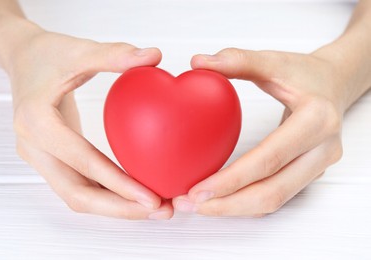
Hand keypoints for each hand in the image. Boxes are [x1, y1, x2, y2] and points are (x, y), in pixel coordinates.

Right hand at [11, 28, 172, 219]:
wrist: (23, 59)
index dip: (118, 183)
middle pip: (77, 194)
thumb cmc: (47, 54)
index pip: (81, 161)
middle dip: (120, 207)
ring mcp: (39, 157)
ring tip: (154, 207)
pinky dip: (108, 193)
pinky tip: (134, 192)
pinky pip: (80, 185)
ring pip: (78, 196)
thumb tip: (154, 56)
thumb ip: (114, 54)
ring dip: (116, 206)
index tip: (151, 197)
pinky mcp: (51, 159)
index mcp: (36, 121)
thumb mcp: (78, 49)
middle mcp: (33, 147)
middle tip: (160, 209)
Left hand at [173, 48, 343, 216]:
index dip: (232, 179)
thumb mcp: (275, 61)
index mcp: (316, 120)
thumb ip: (237, 61)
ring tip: (198, 206)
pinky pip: (276, 196)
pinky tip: (220, 199)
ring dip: (234, 208)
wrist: (335, 85)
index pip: (269, 159)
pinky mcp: (310, 173)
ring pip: (275, 202)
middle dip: (228, 204)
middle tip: (190, 204)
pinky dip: (246, 202)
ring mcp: (319, 166)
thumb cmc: (306, 74)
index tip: (197, 190)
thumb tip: (198, 63)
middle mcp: (323, 149)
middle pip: (272, 192)